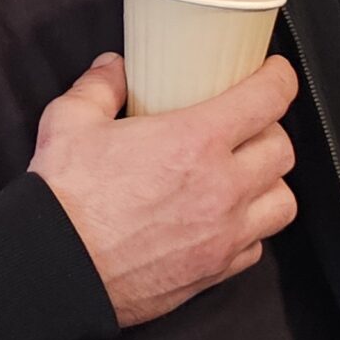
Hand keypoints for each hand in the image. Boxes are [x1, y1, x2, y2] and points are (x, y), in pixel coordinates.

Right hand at [26, 53, 299, 327]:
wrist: (56, 268)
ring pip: (283, 202)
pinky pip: (257, 246)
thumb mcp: (69, 121)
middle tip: (247, 124)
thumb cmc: (65, 198)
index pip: (267, 99)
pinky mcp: (215, 269)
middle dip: (270, 130)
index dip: (279, 79)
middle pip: (282, 150)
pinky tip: (223, 219)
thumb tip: (113, 69)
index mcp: (194, 141)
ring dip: (268, 183)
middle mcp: (222, 187)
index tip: (274, 73)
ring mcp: (224, 233)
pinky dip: (249, 228)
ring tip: (244, 175)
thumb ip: (99, 87)